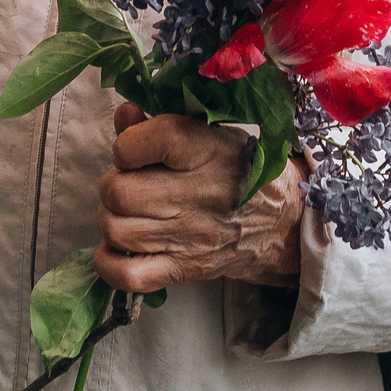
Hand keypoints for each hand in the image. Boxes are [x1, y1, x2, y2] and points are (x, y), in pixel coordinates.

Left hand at [95, 102, 304, 293]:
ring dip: (110, 219)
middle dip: (112, 185)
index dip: (127, 145)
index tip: (133, 149)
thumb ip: (159, 123)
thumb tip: (125, 115)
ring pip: (116, 230)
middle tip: (127, 183)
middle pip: (120, 193)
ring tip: (126, 213)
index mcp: (205, 150)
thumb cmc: (238, 169)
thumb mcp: (209, 134)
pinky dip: (109, 264)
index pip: (148, 142)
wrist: (281, 223)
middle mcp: (195, 195)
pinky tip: (117, 248)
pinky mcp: (184, 269)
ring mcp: (188, 237)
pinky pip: (129, 276)